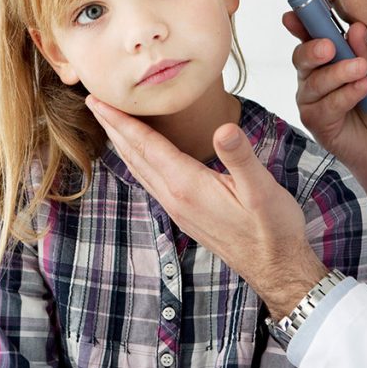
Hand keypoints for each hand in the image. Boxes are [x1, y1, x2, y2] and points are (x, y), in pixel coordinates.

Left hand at [86, 95, 326, 316]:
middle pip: (134, 155)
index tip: (97, 100)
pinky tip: (139, 156)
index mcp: (187, 185)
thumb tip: (224, 129)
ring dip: (122, 144)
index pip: (146, 145)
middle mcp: (174, 197)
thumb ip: (240, 157)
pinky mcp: (184, 214)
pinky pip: (150, 181)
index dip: (121, 120)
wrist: (274, 268)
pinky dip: (137, 161)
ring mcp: (176, 208)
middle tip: (92, 102)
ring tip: (109, 123)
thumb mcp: (262, 190)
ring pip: (139, 169)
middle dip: (112, 127)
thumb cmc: (272, 229)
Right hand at [284, 12, 366, 204]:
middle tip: (331, 46)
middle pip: (301, 57)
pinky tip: (362, 90)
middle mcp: (314, 77)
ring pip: (313, 82)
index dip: (300, 23)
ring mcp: (312, 100)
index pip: (310, 37)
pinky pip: (324, 106)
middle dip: (313, 49)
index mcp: (328, 59)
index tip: (294, 14)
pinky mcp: (316, 122)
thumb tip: (356, 28)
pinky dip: (344, 96)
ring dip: (338, 74)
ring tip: (361, 71)